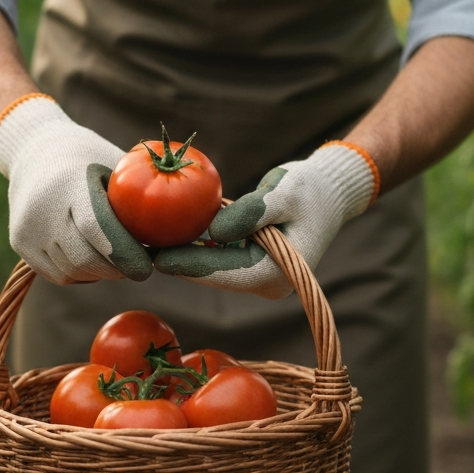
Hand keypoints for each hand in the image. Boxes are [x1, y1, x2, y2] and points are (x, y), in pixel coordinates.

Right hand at [0, 95, 151, 283]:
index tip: (147, 268)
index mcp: (70, 184)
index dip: (126, 253)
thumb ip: (142, 196)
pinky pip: (58, 273)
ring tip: (117, 260)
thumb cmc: (89, 156)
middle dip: (117, 269)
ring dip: (101, 273)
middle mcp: (43, 208)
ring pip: (73, 271)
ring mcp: (27, 228)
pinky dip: (81, 273)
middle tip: (138, 267)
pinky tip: (93, 258)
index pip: (97, 229)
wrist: (33, 148)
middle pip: (86, 259)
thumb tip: (191, 229)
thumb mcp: (115, 164)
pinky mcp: (19, 242)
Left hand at [153, 142, 376, 298]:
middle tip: (143, 252)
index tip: (159, 258)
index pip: (226, 274)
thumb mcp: (282, 193)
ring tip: (148, 246)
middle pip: (216, 277)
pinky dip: (199, 249)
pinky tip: (170, 238)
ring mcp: (263, 278)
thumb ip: (249, 213)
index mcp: (279, 272)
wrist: (330, 192)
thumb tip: (212, 233)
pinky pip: (222, 261)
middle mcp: (270, 283)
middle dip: (182, 265)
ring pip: (216, 270)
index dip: (191, 266)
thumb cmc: (310, 188)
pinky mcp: (255, 267)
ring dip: (186, 258)